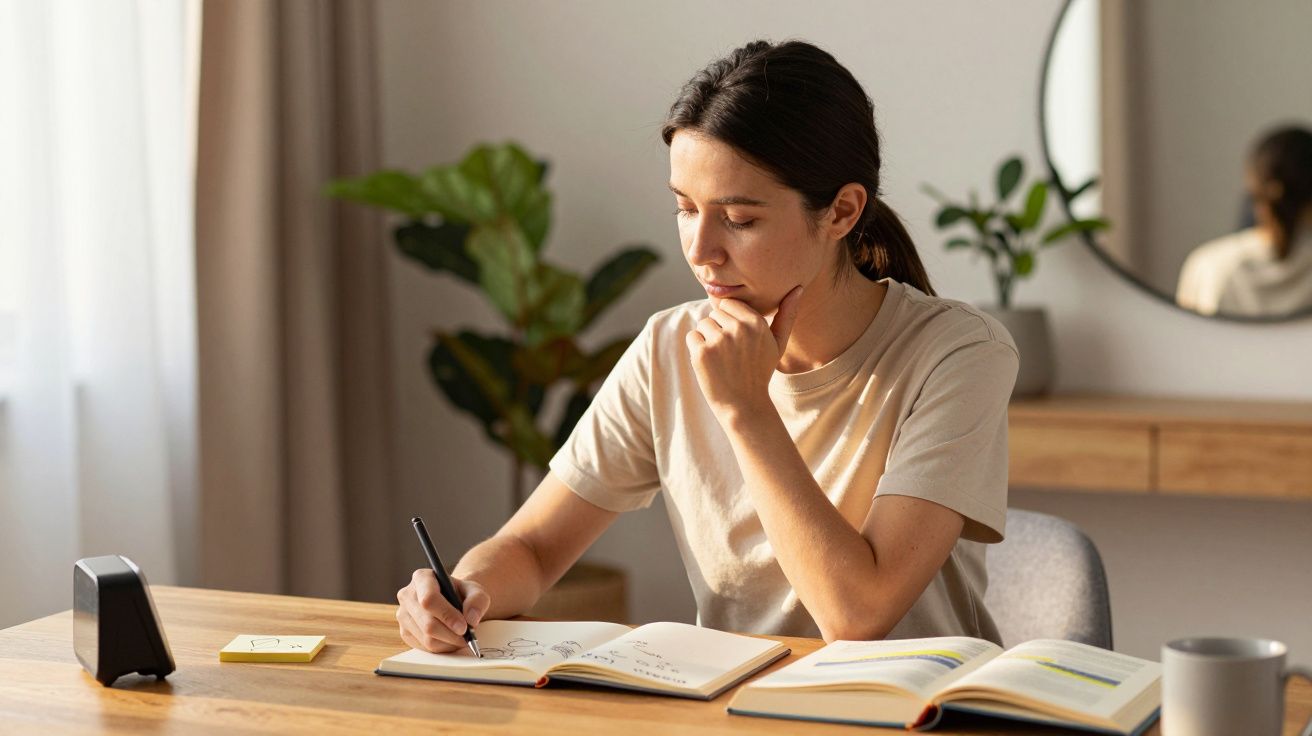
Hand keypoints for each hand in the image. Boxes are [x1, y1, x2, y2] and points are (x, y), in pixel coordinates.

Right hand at [396, 568, 489, 652]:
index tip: (464, 627)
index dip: (447, 615)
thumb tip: (471, 619)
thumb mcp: (475, 590)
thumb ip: (477, 600)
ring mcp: (403, 615)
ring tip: (461, 638)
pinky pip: (424, 647)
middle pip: (427, 623)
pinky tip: (450, 640)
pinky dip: (441, 648)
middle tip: (467, 637)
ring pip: (426, 638)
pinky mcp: (405, 632)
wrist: (451, 602)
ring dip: (448, 642)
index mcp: (422, 578)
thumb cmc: (461, 594)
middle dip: (451, 634)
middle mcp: (407, 595)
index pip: (429, 599)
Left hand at [686, 285, 803, 421]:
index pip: (729, 304)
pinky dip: (696, 349)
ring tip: (721, 359)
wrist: (744, 405)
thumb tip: (798, 288)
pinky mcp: (702, 352)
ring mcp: (719, 340)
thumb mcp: (778, 344)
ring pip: (703, 324)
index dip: (730, 321)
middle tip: (730, 353)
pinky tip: (710, 364)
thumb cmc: (760, 372)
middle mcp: (739, 329)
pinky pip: (692, 336)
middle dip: (719, 329)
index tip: (738, 341)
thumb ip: (787, 315)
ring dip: (707, 339)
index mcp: (757, 323)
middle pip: (715, 313)